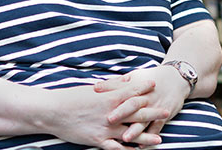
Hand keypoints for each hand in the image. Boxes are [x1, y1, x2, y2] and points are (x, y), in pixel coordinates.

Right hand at [43, 78, 165, 149]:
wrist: (55, 112)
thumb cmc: (73, 97)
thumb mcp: (95, 88)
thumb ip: (113, 84)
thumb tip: (127, 79)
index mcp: (110, 97)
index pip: (132, 91)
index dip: (145, 89)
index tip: (156, 86)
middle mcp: (111, 112)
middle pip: (136, 112)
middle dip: (152, 112)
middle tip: (166, 111)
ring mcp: (105, 128)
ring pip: (130, 133)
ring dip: (146, 136)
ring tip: (160, 138)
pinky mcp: (98, 141)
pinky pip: (116, 148)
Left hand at [94, 66, 189, 144]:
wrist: (177, 79)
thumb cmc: (151, 78)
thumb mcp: (135, 76)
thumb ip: (117, 83)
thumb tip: (96, 86)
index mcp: (137, 85)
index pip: (121, 87)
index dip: (109, 89)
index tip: (95, 90)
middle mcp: (145, 97)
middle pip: (132, 104)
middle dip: (121, 112)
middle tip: (109, 119)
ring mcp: (154, 107)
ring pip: (144, 119)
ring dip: (135, 129)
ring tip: (126, 138)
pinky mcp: (163, 116)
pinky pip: (156, 128)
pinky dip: (150, 136)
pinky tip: (142, 146)